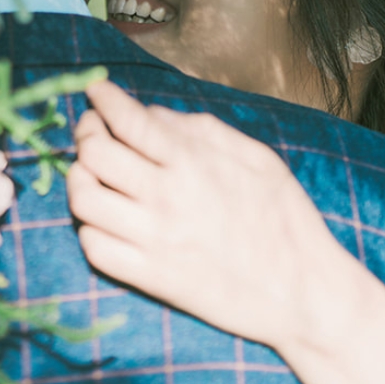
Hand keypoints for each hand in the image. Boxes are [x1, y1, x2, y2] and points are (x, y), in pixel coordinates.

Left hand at [67, 80, 384, 383]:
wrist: (304, 292)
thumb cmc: (285, 219)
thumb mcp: (256, 157)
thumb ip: (201, 130)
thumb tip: (151, 114)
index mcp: (194, 164)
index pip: (128, 121)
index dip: (103, 99)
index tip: (95, 91)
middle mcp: (166, 198)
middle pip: (94, 154)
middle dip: (86, 133)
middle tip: (93, 130)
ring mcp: (154, 241)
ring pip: (84, 200)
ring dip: (80, 178)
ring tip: (91, 173)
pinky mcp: (150, 278)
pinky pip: (94, 248)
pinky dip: (90, 227)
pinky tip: (104, 218)